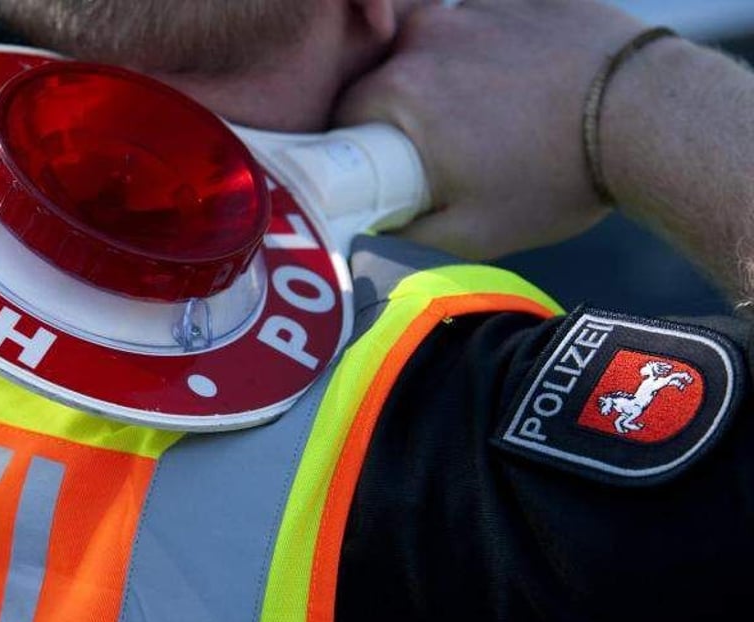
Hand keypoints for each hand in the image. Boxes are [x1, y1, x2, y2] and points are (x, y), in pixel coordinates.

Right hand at [336, 0, 645, 258]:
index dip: (353, 148)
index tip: (375, 168)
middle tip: (431, 149)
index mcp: (401, 95)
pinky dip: (479, 47)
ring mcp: (472, 8)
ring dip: (436, 75)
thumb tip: (368, 232)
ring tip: (477, 113)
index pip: (342, 117)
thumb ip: (404, 233)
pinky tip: (509, 80)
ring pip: (427, 43)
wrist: (644, 117)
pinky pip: (475, 19)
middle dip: (393, 112)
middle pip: (381, 75)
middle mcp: (426, 38)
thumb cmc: (555, 179)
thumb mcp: (470, 234)